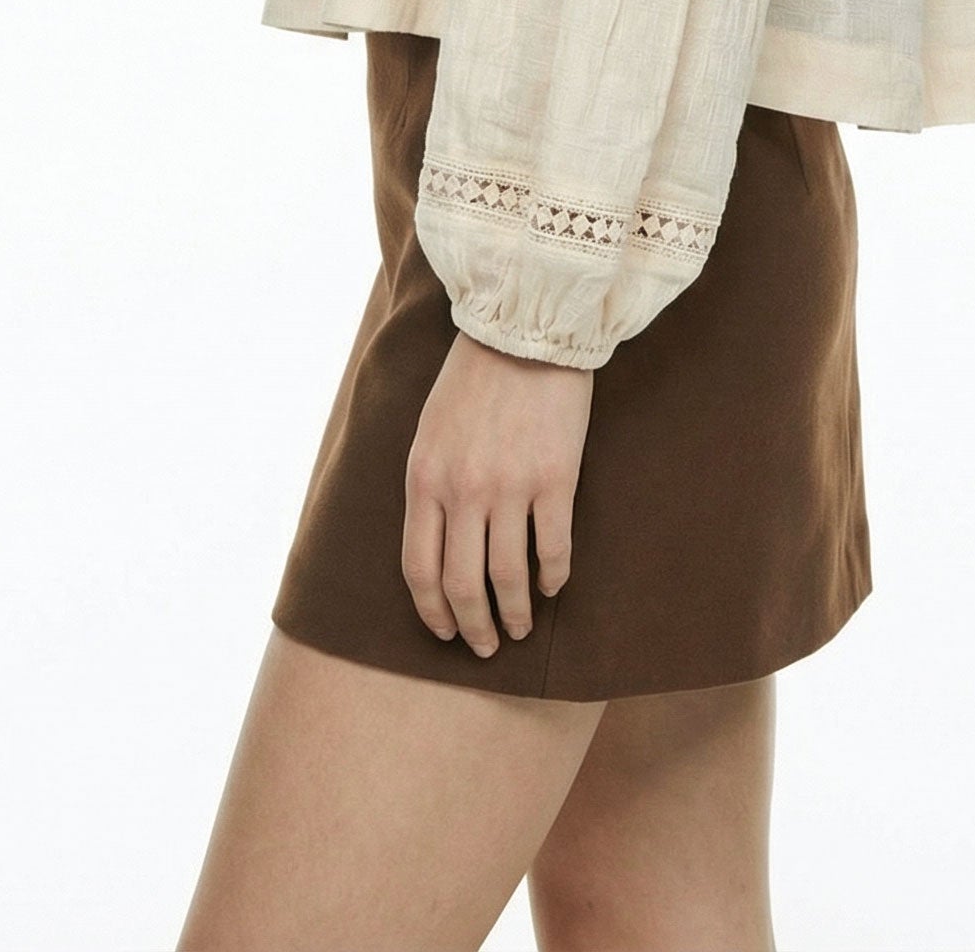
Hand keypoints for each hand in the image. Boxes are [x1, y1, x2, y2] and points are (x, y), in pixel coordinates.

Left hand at [402, 329, 593, 655]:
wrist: (524, 328)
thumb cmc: (473, 378)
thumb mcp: (429, 432)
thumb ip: (431, 488)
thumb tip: (440, 546)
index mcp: (424, 479)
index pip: (419, 569)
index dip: (432, 612)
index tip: (445, 632)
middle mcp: (463, 491)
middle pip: (463, 585)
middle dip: (473, 627)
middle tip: (486, 646)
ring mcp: (510, 487)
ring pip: (508, 577)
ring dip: (515, 613)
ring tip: (522, 626)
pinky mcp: (555, 478)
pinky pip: (553, 548)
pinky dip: (553, 576)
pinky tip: (553, 585)